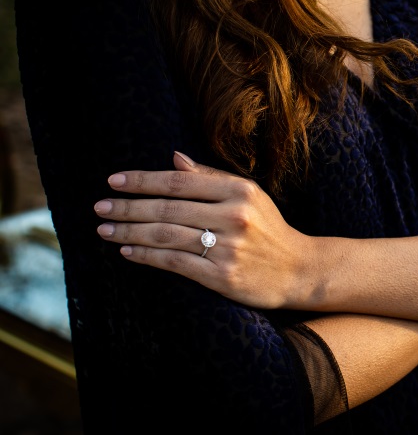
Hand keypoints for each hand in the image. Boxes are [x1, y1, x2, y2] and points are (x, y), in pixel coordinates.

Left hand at [93, 152, 312, 308]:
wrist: (299, 270)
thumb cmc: (270, 229)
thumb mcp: (249, 195)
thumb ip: (212, 177)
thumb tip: (174, 158)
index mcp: (239, 191)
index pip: (179, 182)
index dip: (143, 181)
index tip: (113, 181)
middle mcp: (234, 217)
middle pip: (167, 209)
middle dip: (128, 207)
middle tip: (100, 207)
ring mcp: (228, 247)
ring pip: (166, 235)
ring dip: (129, 232)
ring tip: (105, 229)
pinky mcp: (222, 275)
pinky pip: (175, 262)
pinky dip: (147, 256)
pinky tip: (128, 251)